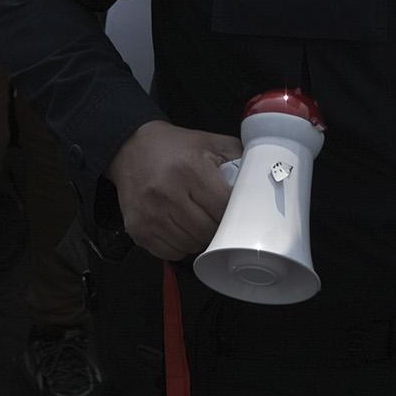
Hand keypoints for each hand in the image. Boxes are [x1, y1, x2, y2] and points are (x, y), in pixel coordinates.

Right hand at [106, 119, 242, 260]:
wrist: (130, 149)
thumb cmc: (176, 148)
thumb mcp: (211, 142)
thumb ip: (240, 158)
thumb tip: (264, 180)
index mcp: (190, 170)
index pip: (224, 208)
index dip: (235, 213)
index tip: (239, 212)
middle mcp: (167, 193)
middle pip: (208, 231)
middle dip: (219, 228)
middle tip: (219, 218)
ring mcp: (150, 215)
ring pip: (190, 245)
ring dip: (200, 239)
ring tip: (199, 221)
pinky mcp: (138, 229)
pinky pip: (170, 252)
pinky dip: (181, 245)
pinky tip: (181, 228)